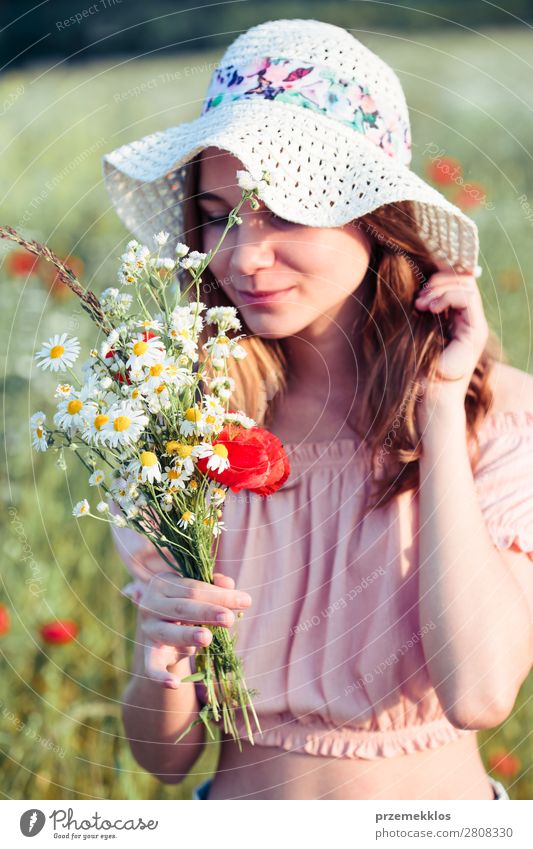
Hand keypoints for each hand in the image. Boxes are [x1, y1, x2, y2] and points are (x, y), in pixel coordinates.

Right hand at [138, 568, 251, 688]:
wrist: (162, 627)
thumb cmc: (187, 603)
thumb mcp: (198, 592)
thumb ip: (213, 586)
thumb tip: (229, 584)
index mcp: (162, 583)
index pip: (193, 588)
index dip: (219, 595)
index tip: (246, 601)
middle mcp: (150, 604)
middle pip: (182, 608)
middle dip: (208, 612)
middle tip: (229, 619)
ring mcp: (148, 630)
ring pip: (169, 633)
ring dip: (188, 635)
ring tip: (208, 638)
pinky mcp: (148, 653)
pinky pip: (151, 666)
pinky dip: (160, 676)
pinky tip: (175, 684)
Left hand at [414, 263, 488, 421]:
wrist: (428, 397)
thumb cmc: (416, 370)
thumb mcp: (415, 334)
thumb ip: (420, 313)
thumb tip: (411, 290)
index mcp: (456, 319)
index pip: (457, 283)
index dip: (439, 279)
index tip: (417, 292)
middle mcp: (469, 321)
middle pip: (464, 280)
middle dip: (439, 280)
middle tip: (419, 296)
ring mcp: (474, 327)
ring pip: (467, 286)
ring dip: (441, 288)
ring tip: (421, 303)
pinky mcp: (475, 334)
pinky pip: (468, 300)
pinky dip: (447, 297)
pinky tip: (430, 309)